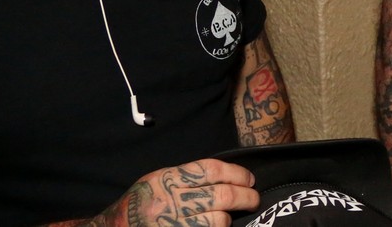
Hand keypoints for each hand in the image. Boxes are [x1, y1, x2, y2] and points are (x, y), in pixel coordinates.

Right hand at [96, 160, 257, 226]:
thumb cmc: (137, 207)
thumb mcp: (156, 183)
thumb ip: (185, 179)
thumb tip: (224, 178)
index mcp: (166, 180)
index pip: (211, 170)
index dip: (236, 173)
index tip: (249, 179)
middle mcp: (170, 201)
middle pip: (222, 195)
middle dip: (245, 197)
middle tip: (254, 199)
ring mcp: (173, 224)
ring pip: (218, 220)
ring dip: (228, 219)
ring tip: (228, 218)